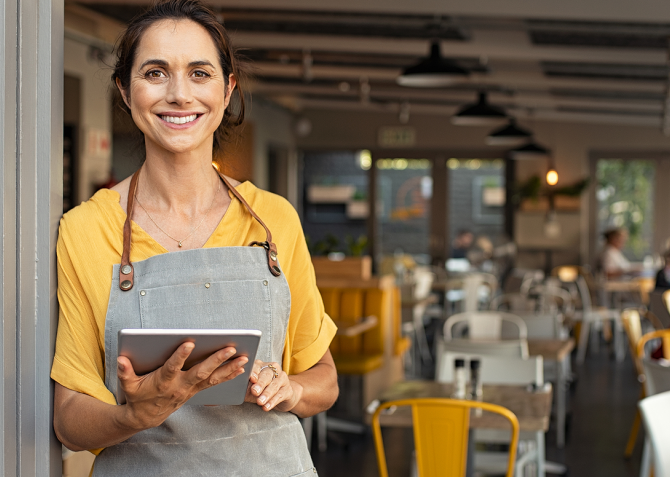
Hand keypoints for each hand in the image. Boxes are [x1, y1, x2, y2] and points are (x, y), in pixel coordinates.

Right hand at [117, 342, 247, 429]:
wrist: (146, 417)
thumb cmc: (138, 396)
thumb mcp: (128, 385)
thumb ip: (125, 372)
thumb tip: (121, 359)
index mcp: (163, 381)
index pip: (172, 367)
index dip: (180, 356)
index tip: (189, 343)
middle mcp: (180, 385)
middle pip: (200, 372)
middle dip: (216, 360)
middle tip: (230, 348)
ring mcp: (190, 389)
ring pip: (213, 378)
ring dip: (229, 368)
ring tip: (244, 358)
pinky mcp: (196, 390)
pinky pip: (215, 382)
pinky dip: (228, 375)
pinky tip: (241, 368)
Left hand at [245, 360, 302, 412]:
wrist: (281, 395)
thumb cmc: (262, 390)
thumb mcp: (251, 388)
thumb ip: (245, 387)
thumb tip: (234, 390)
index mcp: (261, 366)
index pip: (257, 366)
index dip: (254, 372)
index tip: (251, 379)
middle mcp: (273, 369)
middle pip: (267, 375)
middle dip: (260, 384)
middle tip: (254, 391)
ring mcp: (282, 378)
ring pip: (274, 385)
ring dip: (266, 394)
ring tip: (260, 402)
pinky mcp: (288, 389)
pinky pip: (280, 395)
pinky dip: (272, 401)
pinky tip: (267, 407)